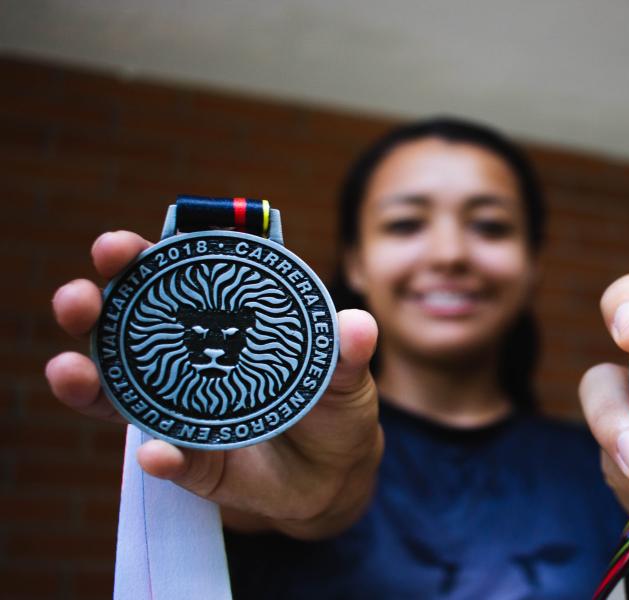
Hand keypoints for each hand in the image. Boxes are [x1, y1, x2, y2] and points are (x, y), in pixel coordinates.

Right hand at [46, 231, 382, 539]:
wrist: (335, 476)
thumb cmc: (334, 406)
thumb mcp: (347, 374)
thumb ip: (349, 351)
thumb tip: (357, 325)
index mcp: (221, 320)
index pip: (170, 278)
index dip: (138, 258)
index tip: (117, 247)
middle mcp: (185, 359)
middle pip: (123, 326)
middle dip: (91, 306)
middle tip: (79, 299)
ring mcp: (178, 410)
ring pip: (116, 391)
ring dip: (86, 380)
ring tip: (70, 372)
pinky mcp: (190, 462)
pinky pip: (167, 459)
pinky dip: (160, 457)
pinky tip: (158, 453)